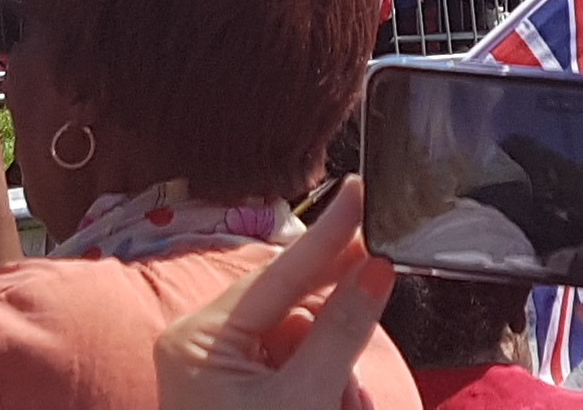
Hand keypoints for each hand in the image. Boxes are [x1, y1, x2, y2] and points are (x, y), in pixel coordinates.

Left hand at [151, 181, 393, 409]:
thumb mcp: (305, 400)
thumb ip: (341, 329)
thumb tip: (377, 266)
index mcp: (197, 340)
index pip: (277, 276)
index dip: (327, 236)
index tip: (363, 193)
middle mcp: (201, 343)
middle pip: (292, 301)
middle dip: (338, 318)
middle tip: (385, 283)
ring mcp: (221, 368)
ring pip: (303, 335)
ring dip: (337, 367)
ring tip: (345, 406)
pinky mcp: (244, 390)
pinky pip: (300, 363)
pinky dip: (327, 382)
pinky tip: (340, 405)